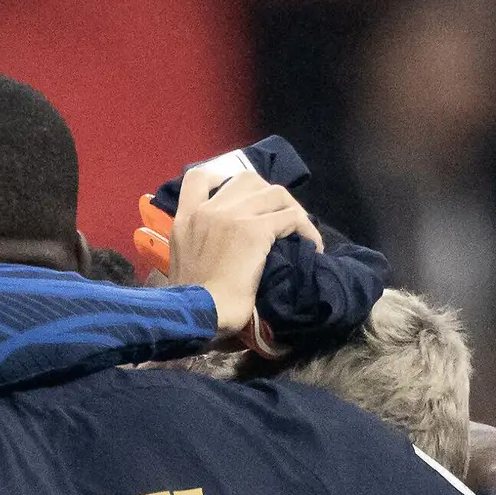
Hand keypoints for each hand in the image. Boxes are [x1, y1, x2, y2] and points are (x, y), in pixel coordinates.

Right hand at [165, 164, 322, 350]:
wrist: (196, 316)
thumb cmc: (190, 304)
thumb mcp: (182, 264)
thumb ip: (197, 245)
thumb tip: (219, 251)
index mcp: (184, 220)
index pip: (198, 178)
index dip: (224, 178)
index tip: (242, 197)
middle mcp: (207, 211)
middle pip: (246, 179)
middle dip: (267, 193)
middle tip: (278, 217)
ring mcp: (231, 217)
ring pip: (274, 193)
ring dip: (291, 208)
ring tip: (299, 230)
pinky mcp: (254, 231)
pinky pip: (291, 217)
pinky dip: (306, 229)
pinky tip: (313, 246)